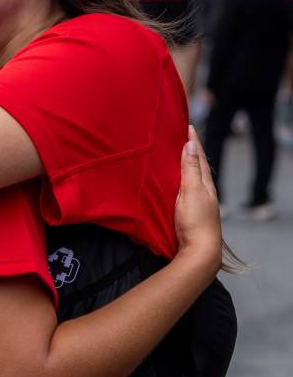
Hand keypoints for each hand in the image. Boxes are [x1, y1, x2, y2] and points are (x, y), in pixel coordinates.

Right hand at [174, 126, 222, 281]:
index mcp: (206, 183)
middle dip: (189, 151)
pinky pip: (183, 189)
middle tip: (179, 137)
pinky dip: (178, 180)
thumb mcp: (192, 190)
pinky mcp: (187, 212)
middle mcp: (203, 191)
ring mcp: (196, 203)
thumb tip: (190, 144)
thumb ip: (191, 168)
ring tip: (173, 155)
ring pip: (189, 178)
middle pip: (196, 166)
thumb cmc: (196, 220)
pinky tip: (170, 183)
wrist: (198, 251)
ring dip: (183, 166)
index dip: (194, 142)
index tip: (188, 125)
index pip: (200, 157)